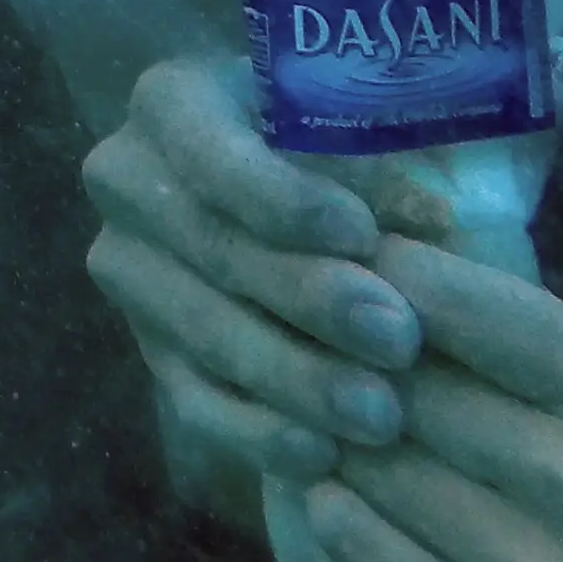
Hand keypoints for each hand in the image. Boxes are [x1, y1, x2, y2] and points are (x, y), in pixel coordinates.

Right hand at [83, 58, 446, 524]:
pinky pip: (195, 401)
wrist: (269, 183)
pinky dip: (257, 434)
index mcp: (170, 104)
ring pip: (205, 335)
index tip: (363, 237)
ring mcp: (131, 276)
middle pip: (213, 252)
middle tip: (398, 341)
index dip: (284, 201)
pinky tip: (321, 456)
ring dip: (295, 380)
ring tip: (381, 417)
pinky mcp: (149, 350)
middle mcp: (128, 186)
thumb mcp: (350, 123)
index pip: (214, 157)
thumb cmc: (326, 131)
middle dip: (308, 301)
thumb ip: (383, 166)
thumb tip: (434, 222)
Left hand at [293, 236, 562, 561]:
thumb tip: (384, 273)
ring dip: (323, 443)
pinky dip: (335, 525)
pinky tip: (324, 502)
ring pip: (373, 473)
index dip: (376, 276)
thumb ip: (528, 349)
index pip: (457, 302)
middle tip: (289, 341)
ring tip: (300, 420)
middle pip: (400, 385)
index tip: (333, 264)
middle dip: (334, 361)